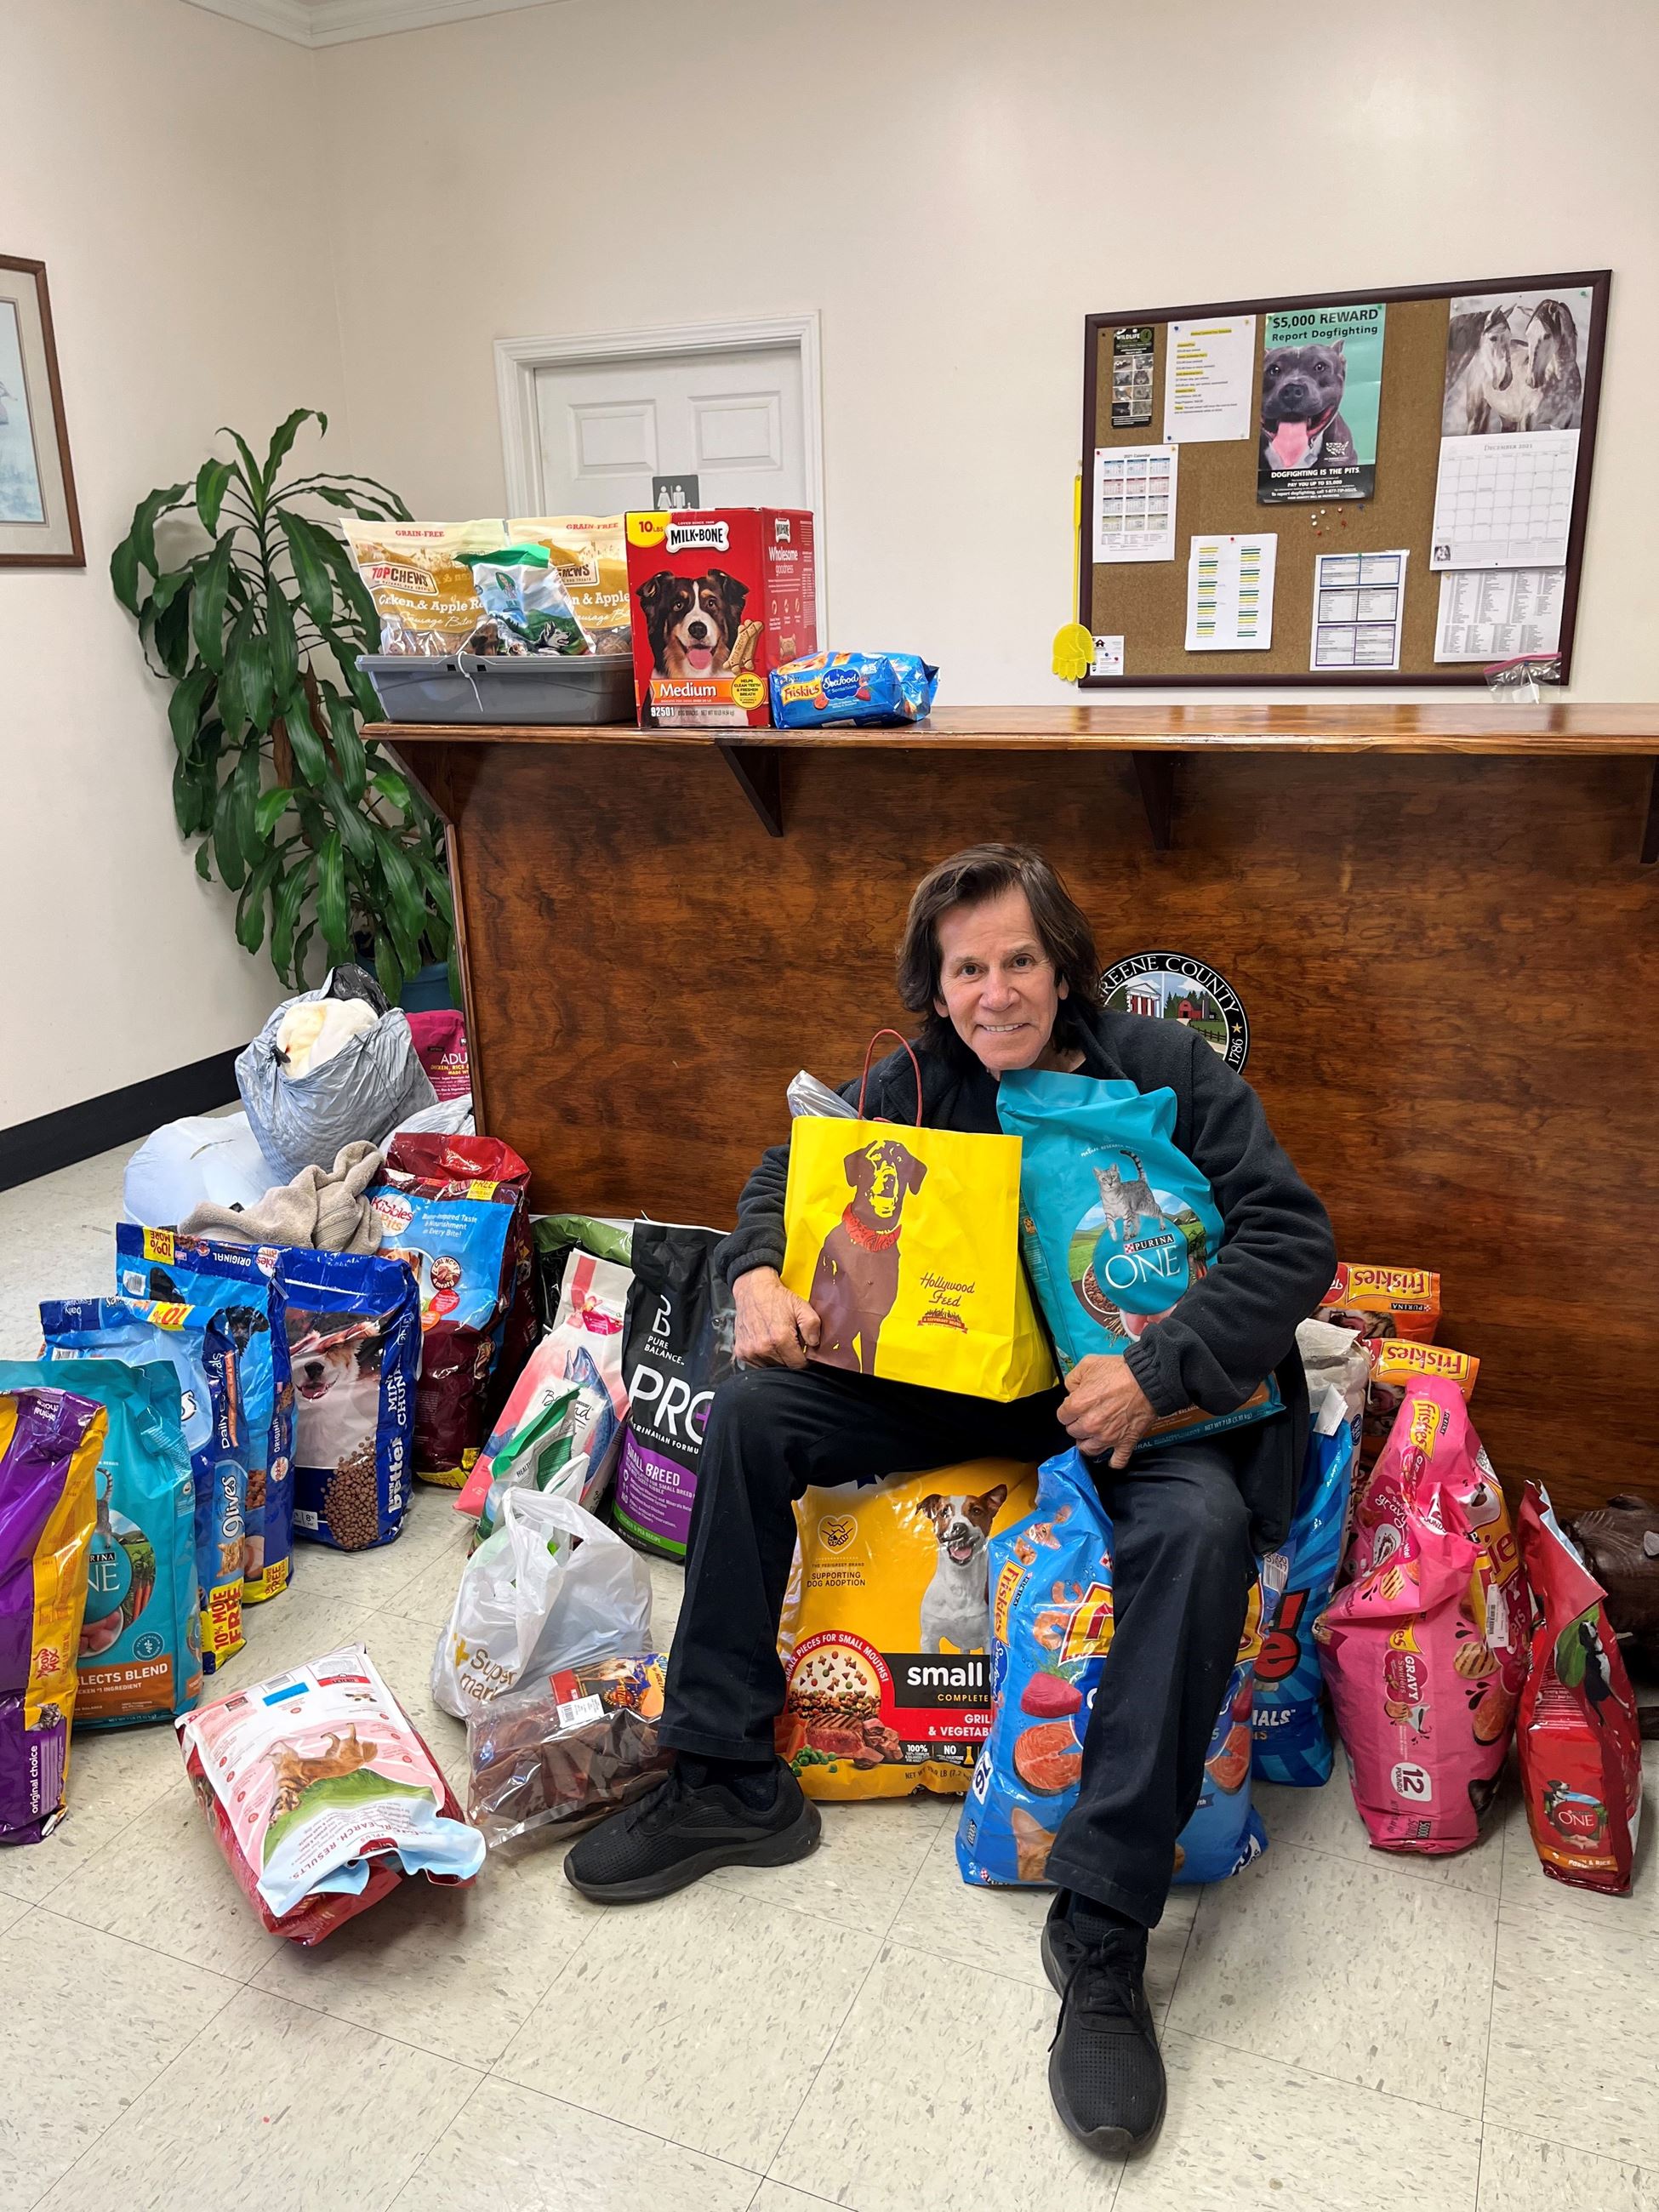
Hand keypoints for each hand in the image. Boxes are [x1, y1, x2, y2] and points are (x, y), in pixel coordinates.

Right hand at [733, 1267, 821, 1370]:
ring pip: (771, 1367)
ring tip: (776, 1340)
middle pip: (785, 1367)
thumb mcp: (801, 1306)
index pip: (798, 1365)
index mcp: (780, 1339)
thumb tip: (815, 1344)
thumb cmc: (775, 1298)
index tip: (803, 1350)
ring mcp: (750, 1352)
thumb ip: (812, 1325)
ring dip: (777, 1358)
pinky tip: (766, 1342)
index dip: (804, 1359)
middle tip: (789, 1341)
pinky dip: (764, 1357)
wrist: (752, 1290)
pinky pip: (758, 1364)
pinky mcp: (741, 1352)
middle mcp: (763, 1348)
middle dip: (790, 1357)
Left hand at [1059, 1354, 1156, 1468]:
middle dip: (1078, 1424)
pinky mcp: (1125, 1442)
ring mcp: (1108, 1437)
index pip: (1062, 1416)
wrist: (1149, 1380)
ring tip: (1093, 1434)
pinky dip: (1113, 1461)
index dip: (1068, 1409)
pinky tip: (1111, 1455)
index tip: (1076, 1405)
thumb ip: (1072, 1379)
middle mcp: (1091, 1424)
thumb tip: (1071, 1390)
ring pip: (1089, 1450)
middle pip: (1074, 1432)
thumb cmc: (1121, 1371)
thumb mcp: (1088, 1363)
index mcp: (1079, 1405)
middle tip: (1087, 1416)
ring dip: (1089, 1442)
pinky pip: (1116, 1461)